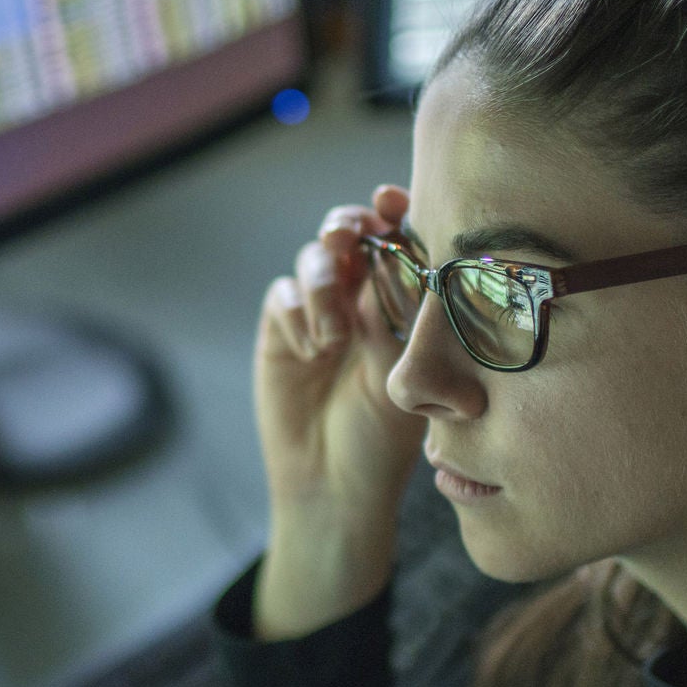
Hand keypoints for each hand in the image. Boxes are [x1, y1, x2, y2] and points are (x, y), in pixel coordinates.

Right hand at [252, 185, 424, 636]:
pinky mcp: (281, 332)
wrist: (334, 485)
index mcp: (401, 301)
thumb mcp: (404, 374)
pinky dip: (297, 313)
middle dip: (347, 225)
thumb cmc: (385, 439)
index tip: (392, 201)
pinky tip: (313, 351)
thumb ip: (397, 315)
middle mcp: (359, 297)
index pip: (398, 238)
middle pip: (348, 233)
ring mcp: (318, 313)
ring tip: (335, 333)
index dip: (393, 211)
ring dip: (324, 281)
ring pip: (314, 259)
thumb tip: (396, 255)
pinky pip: (283, 296)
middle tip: (350, 235)